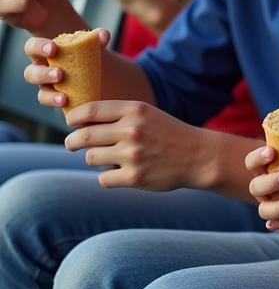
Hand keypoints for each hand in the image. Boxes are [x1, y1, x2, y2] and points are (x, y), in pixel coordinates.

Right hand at [24, 28, 112, 108]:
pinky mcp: (57, 100)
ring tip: (63, 97)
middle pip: (30, 73)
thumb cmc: (86, 54)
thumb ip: (98, 38)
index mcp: (45, 53)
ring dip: (50, 96)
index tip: (53, 49)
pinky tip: (68, 104)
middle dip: (42, 74)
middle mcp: (42, 70)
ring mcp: (48, 88)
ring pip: (41, 93)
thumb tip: (103, 35)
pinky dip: (59, 105)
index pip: (32, 47)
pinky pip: (54, 106)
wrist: (96, 74)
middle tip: (59, 74)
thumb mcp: (92, 44)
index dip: (38, 47)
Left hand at [63, 99, 205, 190]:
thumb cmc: (167, 133)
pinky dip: (108, 176)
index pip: (90, 111)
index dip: (73, 117)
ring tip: (109, 157)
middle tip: (72, 144)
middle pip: (82, 136)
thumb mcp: (146, 114)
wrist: (197, 155)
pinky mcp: (134, 177)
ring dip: (95, 158)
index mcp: (135, 110)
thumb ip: (117, 115)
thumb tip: (79, 122)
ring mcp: (132, 155)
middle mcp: (132, 130)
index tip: (70, 122)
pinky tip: (122, 172)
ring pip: (91, 157)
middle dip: (72, 142)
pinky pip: (103, 178)